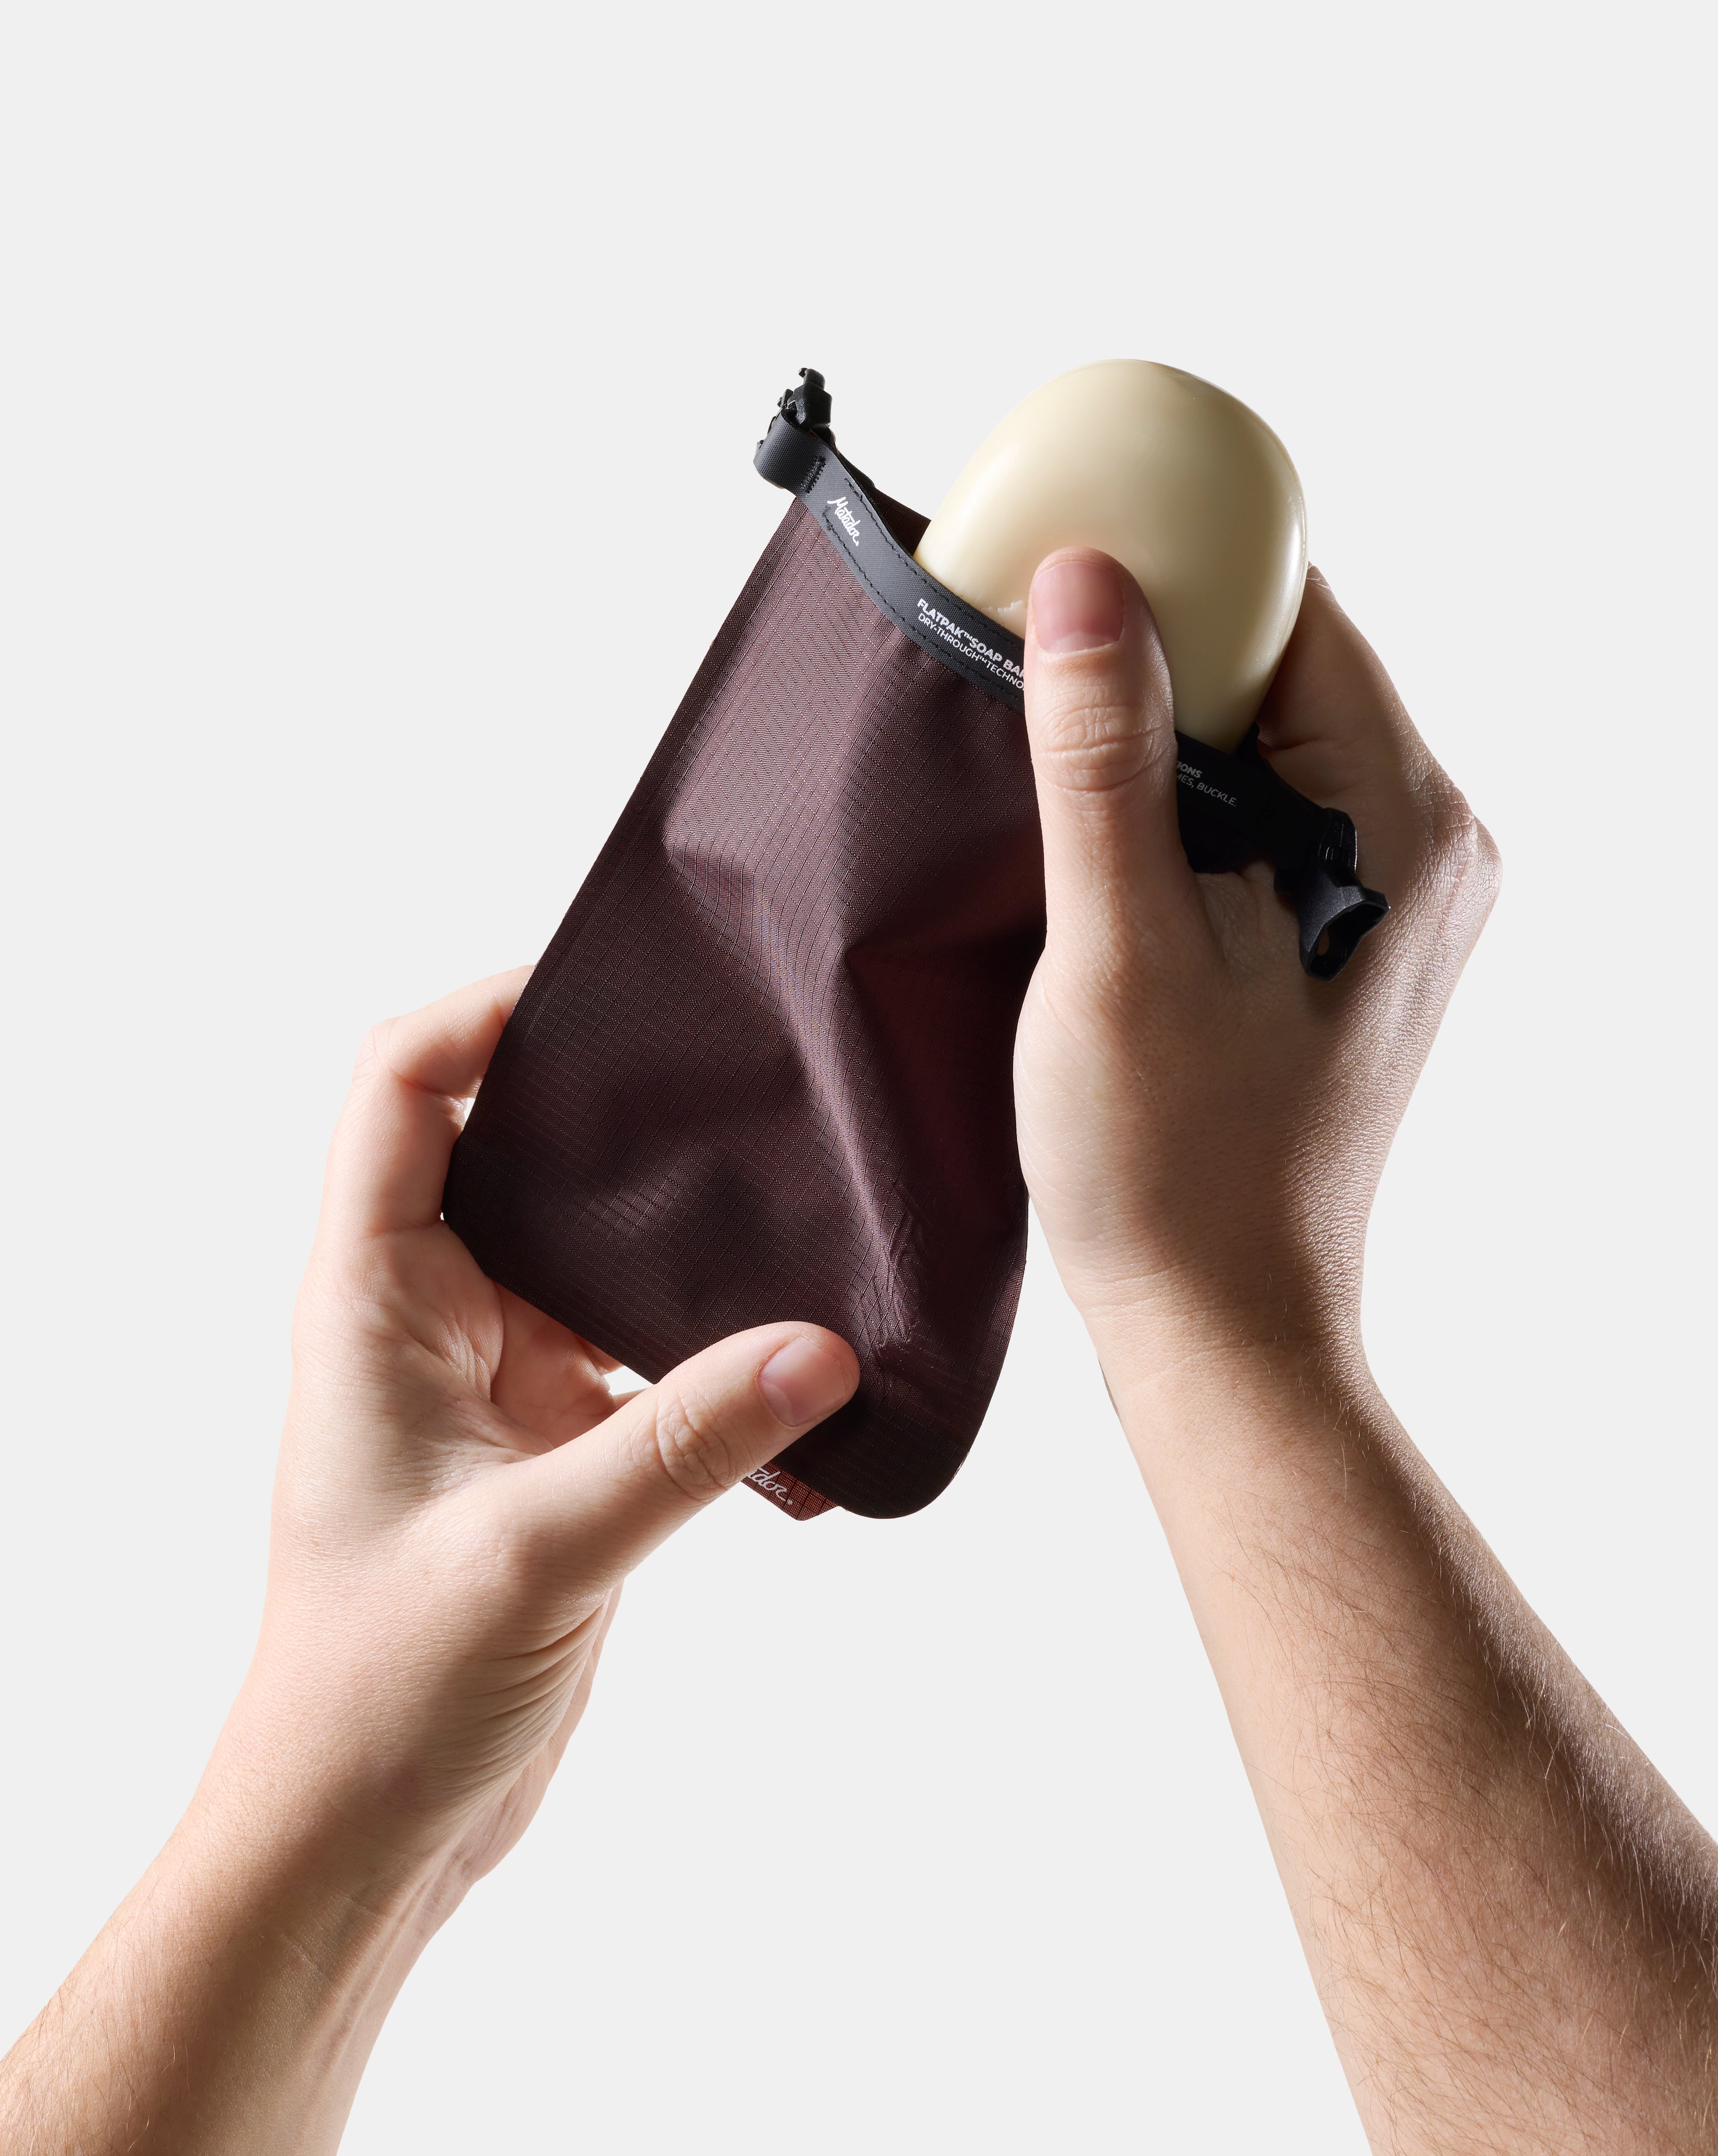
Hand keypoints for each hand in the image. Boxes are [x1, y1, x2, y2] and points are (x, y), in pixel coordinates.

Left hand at [242, 967, 858, 1877]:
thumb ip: (681, 1446)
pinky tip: (803, 1377)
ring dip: (680, 1233)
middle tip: (734, 1068)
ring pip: (590, 1247)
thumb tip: (821, 1348)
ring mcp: (500, 1379)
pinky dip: (719, 1355)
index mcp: (369, 1300)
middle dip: (611, 1102)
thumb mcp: (534, 1554)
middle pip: (509, 1143)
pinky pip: (647, 1353)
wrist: (367, 1833)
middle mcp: (430, 1316)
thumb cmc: (379, 1692)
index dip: (481, 1012)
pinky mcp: (561, 1445)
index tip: (600, 990)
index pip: (397, 1088)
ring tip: (794, 1194)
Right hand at [1013, 550, 1498, 1374]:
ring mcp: (1382, 895)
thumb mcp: (1120, 943)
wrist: (1215, 1326)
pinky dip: (1169, 796)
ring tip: (1036, 729)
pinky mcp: (1331, 938)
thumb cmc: (1174, 1164)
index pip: (1300, 615)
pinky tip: (1085, 820)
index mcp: (1405, 824)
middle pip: (1282, 667)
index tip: (1064, 545)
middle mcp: (1422, 844)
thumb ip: (1108, 755)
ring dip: (1152, 725)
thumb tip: (1088, 578)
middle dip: (1156, 642)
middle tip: (1020, 637)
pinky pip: (1252, 812)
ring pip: (1258, 740)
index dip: (1183, 563)